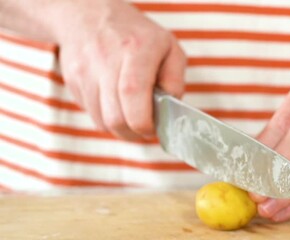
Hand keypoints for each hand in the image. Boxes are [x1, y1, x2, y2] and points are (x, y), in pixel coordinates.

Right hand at [51, 0, 185, 138]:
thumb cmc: (134, 34)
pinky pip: (91, 115)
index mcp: (135, 49)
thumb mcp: (168, 47)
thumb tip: (170, 108)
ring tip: (133, 116)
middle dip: (133, 133)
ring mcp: (85, 72)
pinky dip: (107, 118)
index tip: (152, 128)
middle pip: (115, 117)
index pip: (132, 93)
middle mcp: (106, 60)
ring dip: (121, 128)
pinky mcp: (73, 82)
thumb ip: (175, 78)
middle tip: (146, 129)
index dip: (142, 121)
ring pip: (102, 121)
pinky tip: (116, 105)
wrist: (88, 15)